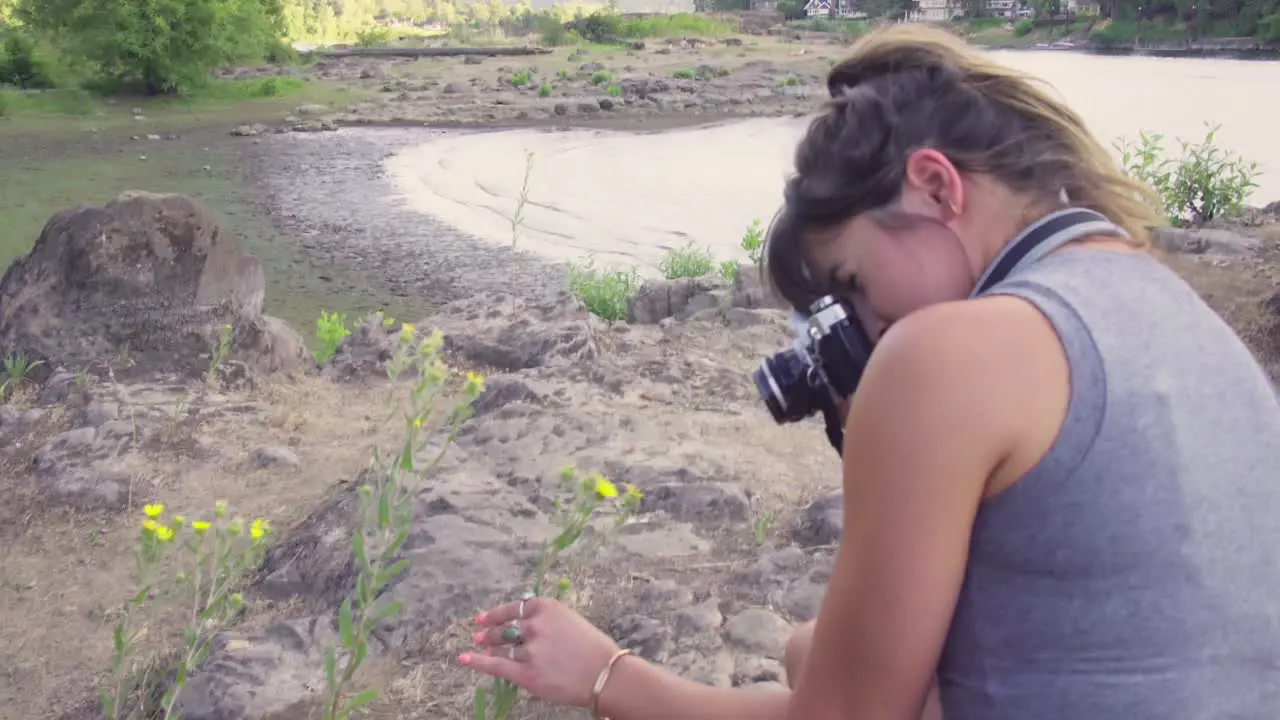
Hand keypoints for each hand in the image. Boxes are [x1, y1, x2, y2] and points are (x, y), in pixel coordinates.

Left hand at [458, 595, 619, 707]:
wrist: (606, 674)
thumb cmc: (595, 648)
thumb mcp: (571, 621)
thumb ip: (547, 621)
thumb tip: (524, 626)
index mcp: (547, 607)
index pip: (514, 608)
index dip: (496, 614)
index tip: (484, 617)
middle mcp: (535, 626)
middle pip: (505, 628)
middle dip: (490, 631)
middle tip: (479, 633)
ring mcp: (530, 650)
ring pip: (502, 648)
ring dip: (488, 646)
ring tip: (479, 646)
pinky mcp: (527, 673)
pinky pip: (497, 665)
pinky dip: (478, 662)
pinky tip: (465, 659)